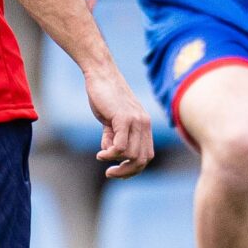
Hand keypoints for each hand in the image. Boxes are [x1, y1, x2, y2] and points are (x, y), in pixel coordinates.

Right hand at [85, 64, 155, 178]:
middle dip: (126, 171)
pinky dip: (110, 155)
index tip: (117, 171)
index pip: (146, 156)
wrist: (101, 74)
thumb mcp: (112, 120)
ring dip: (115, 161)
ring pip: (131, 155)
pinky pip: (121, 147)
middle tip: (110, 173)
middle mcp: (144, 124)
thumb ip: (114, 136)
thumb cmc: (105, 96)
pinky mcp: (124, 118)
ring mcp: (136, 121)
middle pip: (142, 159)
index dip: (134, 168)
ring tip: (102, 156)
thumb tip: (109, 153)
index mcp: (144, 125)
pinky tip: (101, 153)